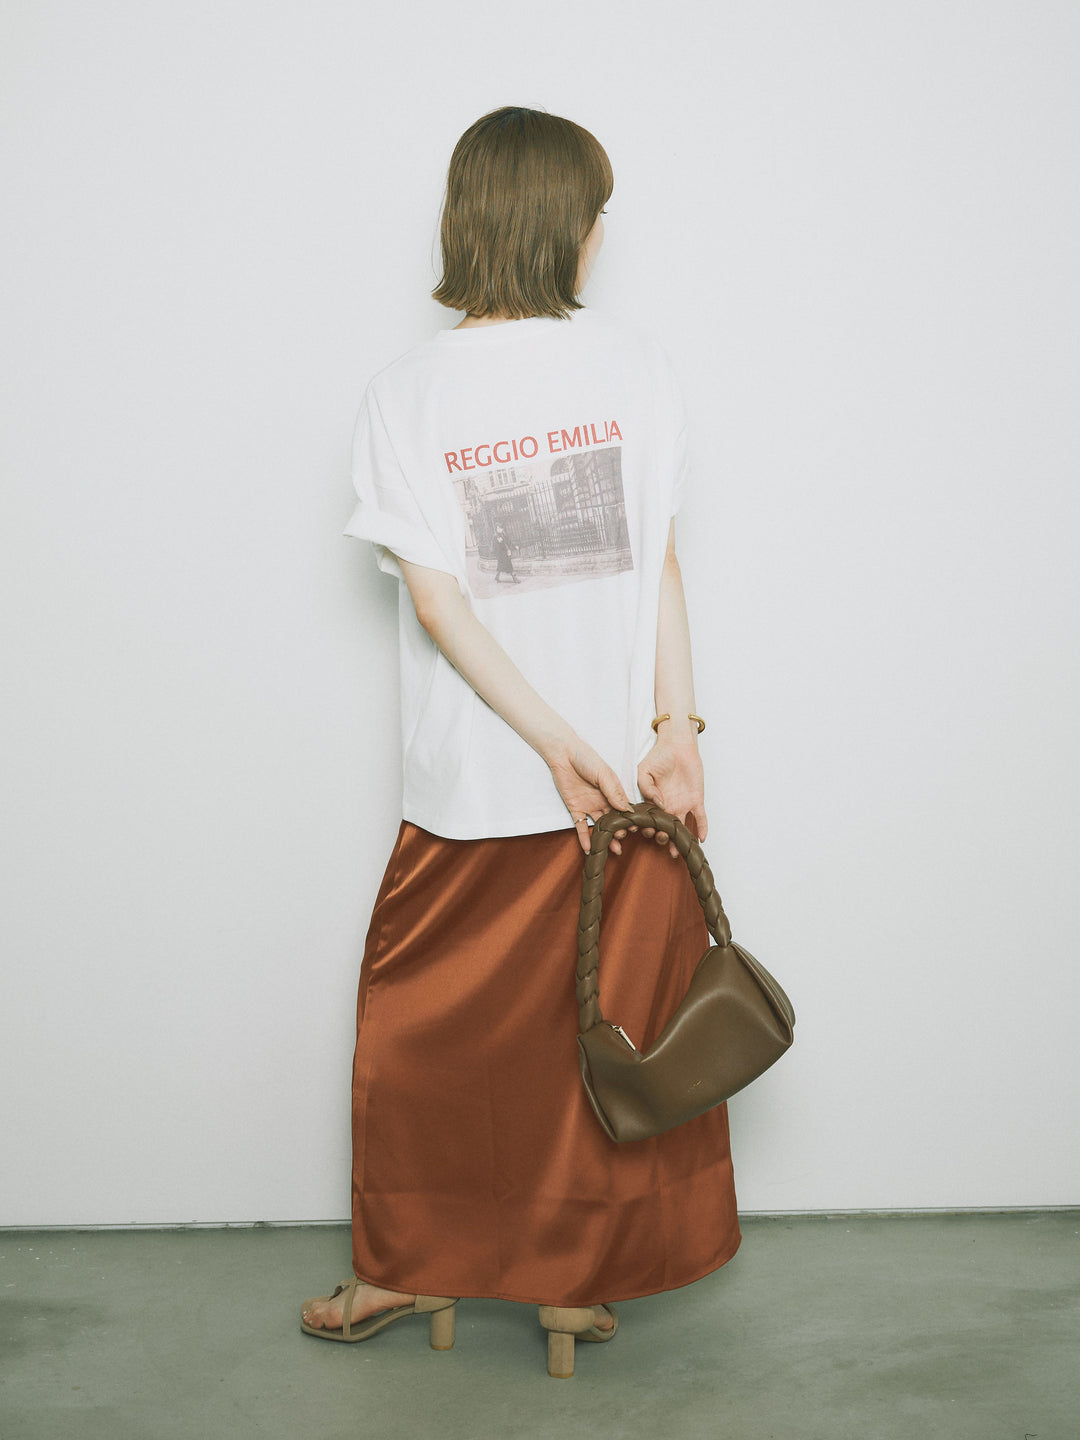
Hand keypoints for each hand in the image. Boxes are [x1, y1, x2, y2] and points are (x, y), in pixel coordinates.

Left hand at [547, 738, 635, 855]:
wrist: (563, 754)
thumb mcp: (603, 773)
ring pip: (601, 827)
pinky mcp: (575, 809)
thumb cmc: (586, 758)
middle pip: (614, 821)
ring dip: (606, 839)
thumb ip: (614, 791)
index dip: (630, 820)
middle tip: (622, 839)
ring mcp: (589, 806)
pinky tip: (589, 849)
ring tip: (613, 850)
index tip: (636, 829)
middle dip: (620, 832)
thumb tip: (627, 809)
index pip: (625, 809)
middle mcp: (603, 801)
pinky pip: (581, 827)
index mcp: (613, 792)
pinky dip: (585, 838)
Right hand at [636, 736, 706, 859]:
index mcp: (653, 802)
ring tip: (677, 852)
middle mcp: (667, 807)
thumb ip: (646, 788)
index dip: (646, 827)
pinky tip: (701, 839)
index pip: (649, 820)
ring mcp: (682, 805)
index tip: (644, 832)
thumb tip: (657, 804)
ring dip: (679, 841)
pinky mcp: (696, 800)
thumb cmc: (658, 757)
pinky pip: (700, 817)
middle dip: (662, 838)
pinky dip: (702, 828)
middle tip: (660, 840)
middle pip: (665, 829)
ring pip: (681, 828)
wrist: (676, 746)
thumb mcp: (644, 771)